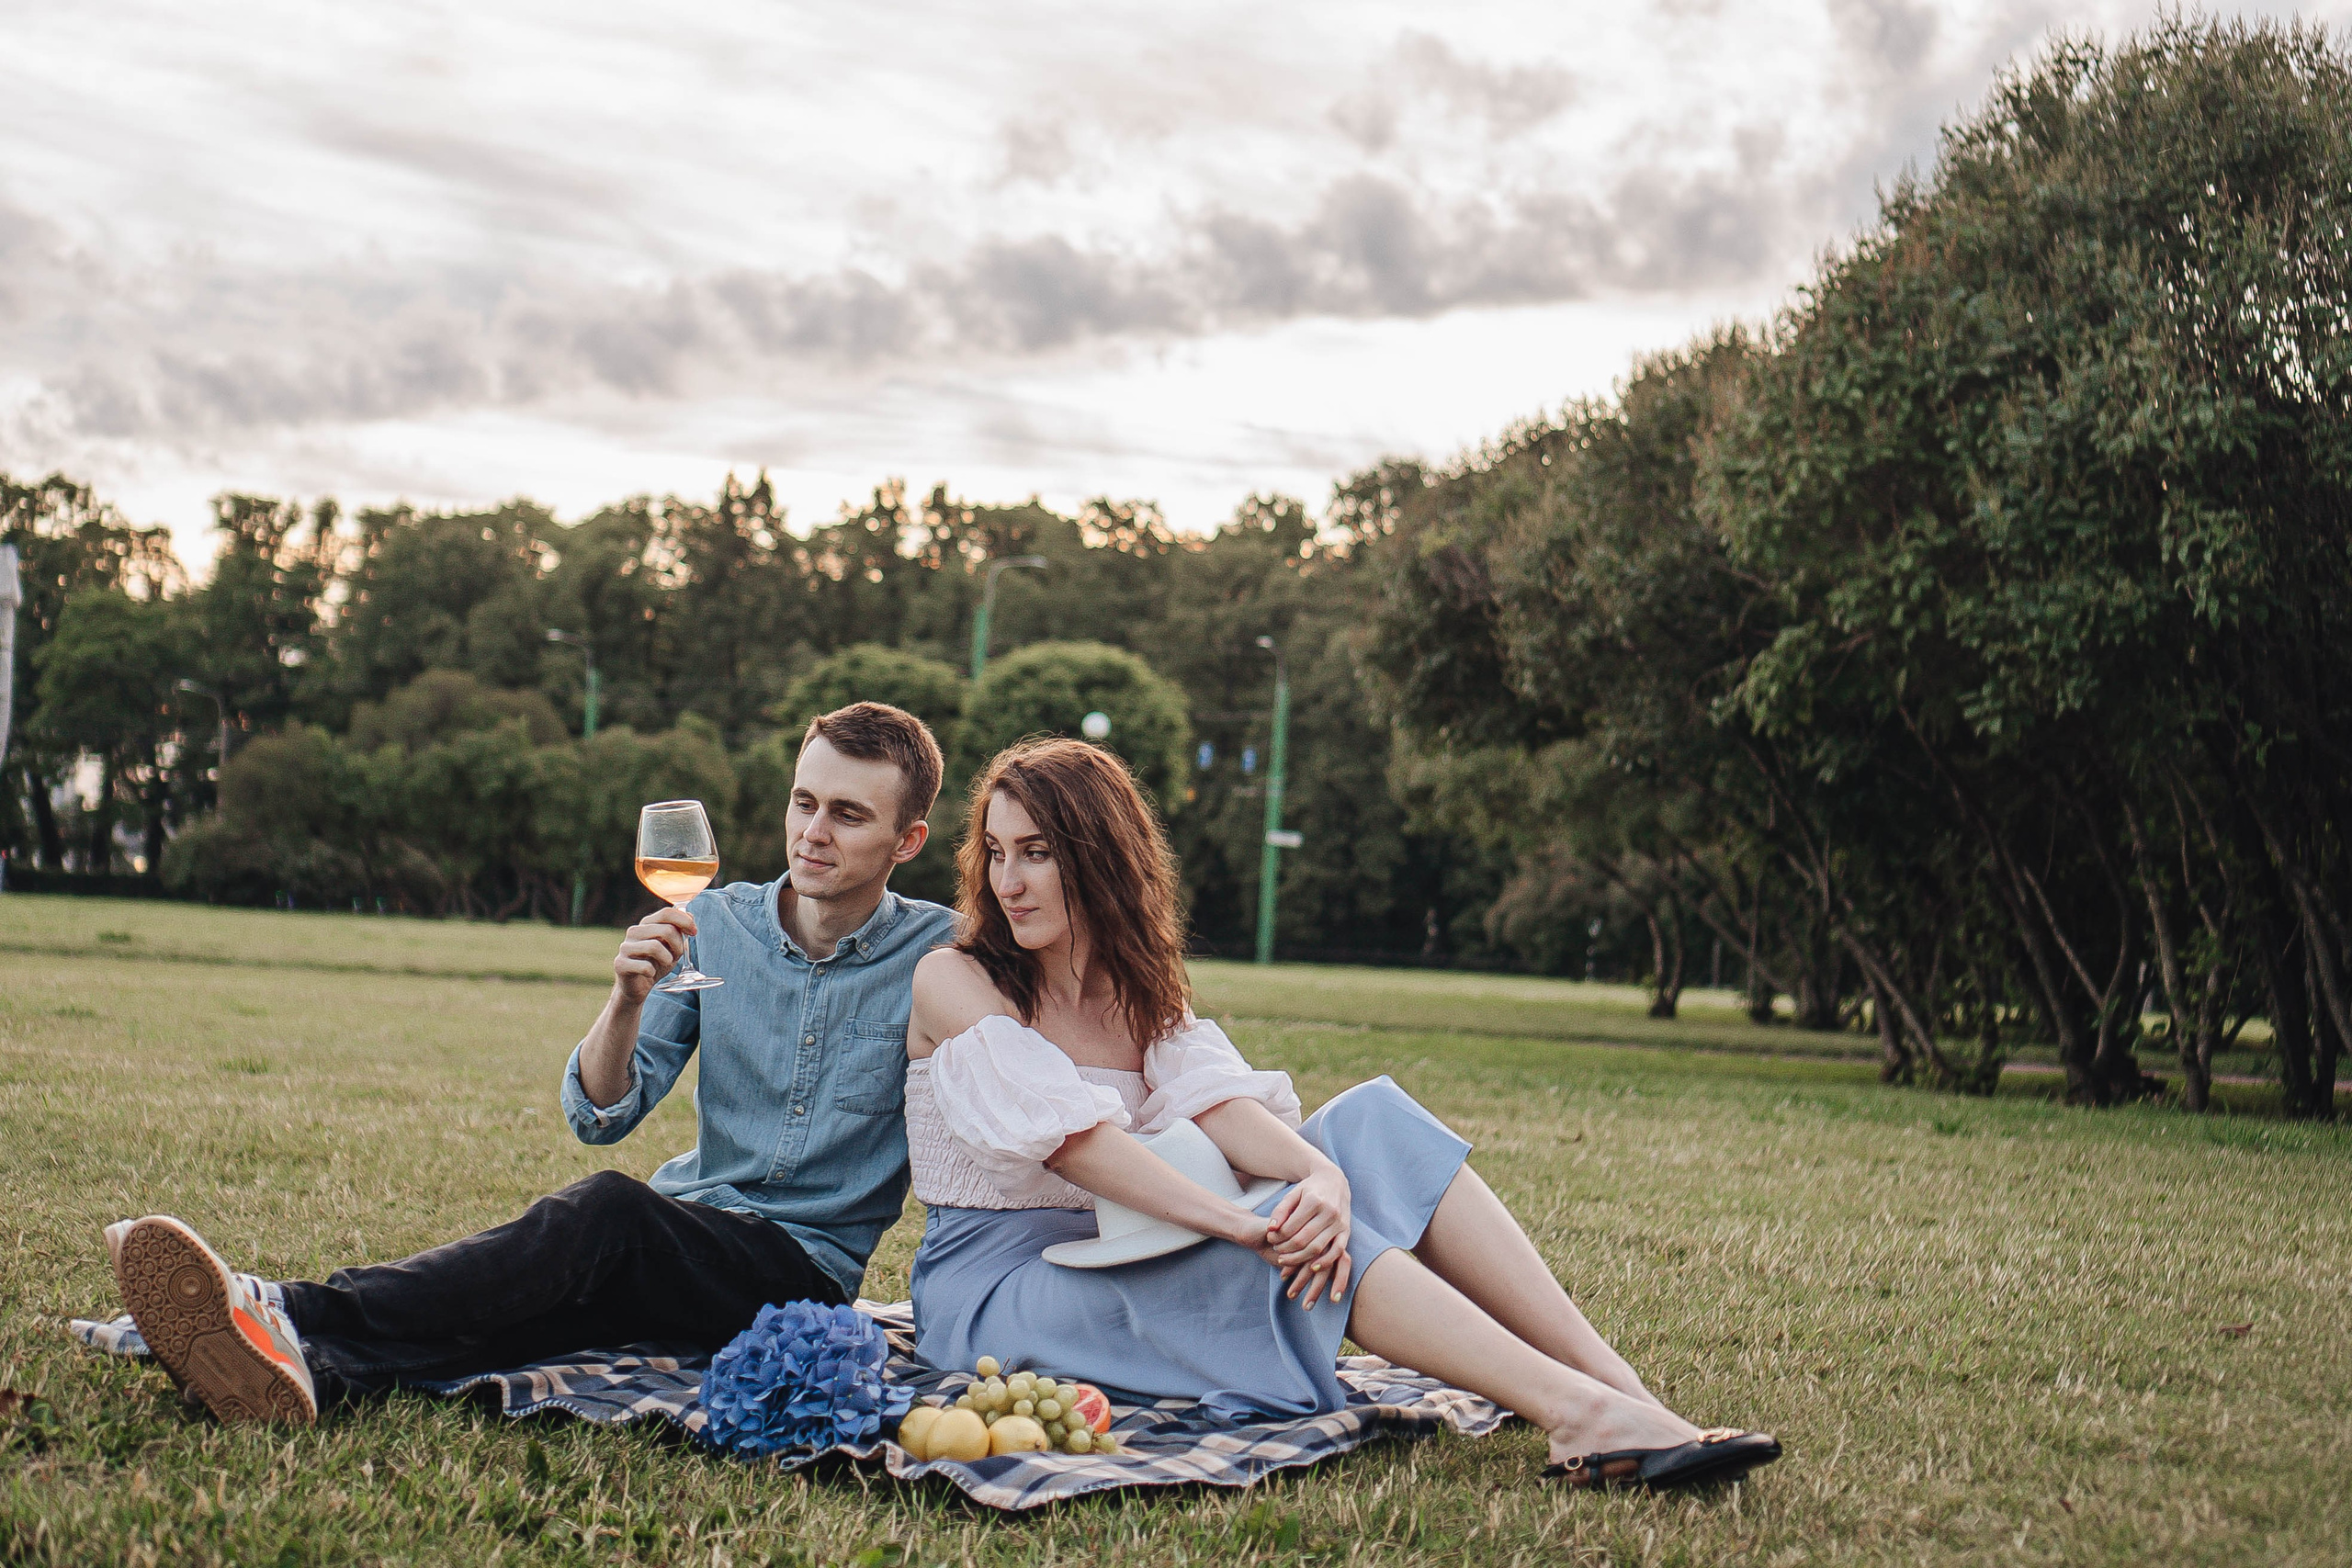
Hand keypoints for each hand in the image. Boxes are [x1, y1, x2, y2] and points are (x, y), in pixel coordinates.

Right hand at [612, 907, 694, 1003]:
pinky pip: (645, 966)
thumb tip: (690, 916)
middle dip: (678, 945)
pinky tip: (650, 974)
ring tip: (664, 964)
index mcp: (647, 924)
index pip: (667, 913)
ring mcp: (625, 947)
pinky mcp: (620, 964)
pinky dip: (652, 972)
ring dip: (667, 959)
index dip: (685, 921)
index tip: (694, 932)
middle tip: (676, 956)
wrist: (638, 987)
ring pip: (655, 946)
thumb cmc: (656, 963)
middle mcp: (634, 932)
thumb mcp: (672, 947)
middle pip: (666, 930)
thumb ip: (679, 931)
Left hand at [1263, 1162, 1351, 1308]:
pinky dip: (1325, 1262)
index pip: (1290, 1227)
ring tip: (1285, 1259)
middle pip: (1302, 1240)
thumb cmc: (1309, 1189)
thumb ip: (1280, 1211)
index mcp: (1313, 1201)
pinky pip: (1338, 1251)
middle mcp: (1329, 1212)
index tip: (1269, 1239)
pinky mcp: (1346, 1231)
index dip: (1277, 1237)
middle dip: (1285, 1249)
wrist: (1334, 1181)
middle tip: (1276, 1251)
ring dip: (1298, 1258)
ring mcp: (1339, 1222)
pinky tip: (1311, 1267)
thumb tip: (1271, 1230)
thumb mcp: (1293, 1194)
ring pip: (1317, 1248)